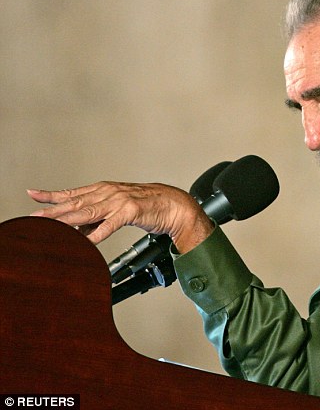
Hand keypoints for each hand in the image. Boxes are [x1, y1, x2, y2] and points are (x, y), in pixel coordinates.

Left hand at [27, 182, 213, 253]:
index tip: (32, 194)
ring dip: (68, 220)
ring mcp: (120, 200)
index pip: (73, 192)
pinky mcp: (132, 211)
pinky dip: (97, 234)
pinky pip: (111, 225)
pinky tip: (86, 241)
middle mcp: (110, 192)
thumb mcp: (119, 210)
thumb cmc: (149, 207)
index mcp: (106, 190)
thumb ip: (99, 219)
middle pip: (76, 202)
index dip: (52, 194)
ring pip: (89, 212)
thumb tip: (78, 231)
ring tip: (51, 225)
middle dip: (53, 210)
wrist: (176, 206)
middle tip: (34, 216)